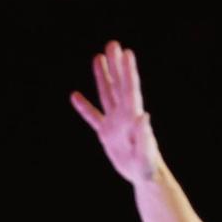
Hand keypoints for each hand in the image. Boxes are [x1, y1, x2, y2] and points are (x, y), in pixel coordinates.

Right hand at [70, 40, 162, 183]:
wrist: (144, 177)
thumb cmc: (146, 167)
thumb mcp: (146, 153)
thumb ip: (145, 136)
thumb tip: (144, 116)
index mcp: (132, 117)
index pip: (129, 89)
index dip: (127, 71)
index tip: (126, 52)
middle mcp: (124, 115)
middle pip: (118, 85)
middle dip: (115, 65)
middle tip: (112, 44)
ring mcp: (115, 123)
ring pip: (107, 94)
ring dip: (102, 76)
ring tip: (98, 57)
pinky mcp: (107, 133)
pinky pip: (93, 117)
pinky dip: (84, 107)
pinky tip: (75, 95)